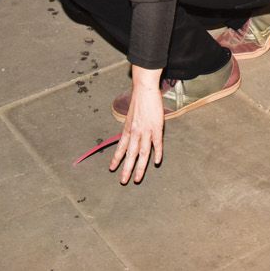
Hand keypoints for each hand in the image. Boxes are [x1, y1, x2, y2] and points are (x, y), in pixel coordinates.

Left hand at [107, 69, 164, 184]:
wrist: (144, 89)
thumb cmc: (138, 101)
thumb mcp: (130, 116)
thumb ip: (130, 128)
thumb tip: (128, 136)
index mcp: (127, 129)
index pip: (120, 148)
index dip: (116, 159)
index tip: (112, 169)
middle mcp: (135, 132)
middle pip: (130, 154)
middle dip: (126, 169)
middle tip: (124, 181)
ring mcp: (146, 131)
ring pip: (142, 153)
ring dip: (140, 167)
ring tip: (137, 178)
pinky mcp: (157, 127)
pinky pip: (157, 143)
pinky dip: (157, 153)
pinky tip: (157, 162)